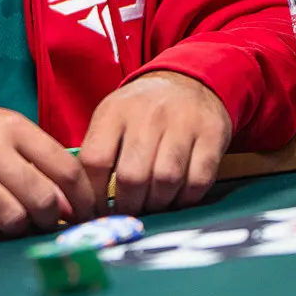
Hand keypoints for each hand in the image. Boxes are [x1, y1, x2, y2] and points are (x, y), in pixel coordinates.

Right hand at [0, 94, 94, 241]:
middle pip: (42, 199)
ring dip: (16, 227)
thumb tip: (71, 203)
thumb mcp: (2, 129)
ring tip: (11, 220)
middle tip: (44, 221)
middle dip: (50, 219)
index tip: (86, 215)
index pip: (66, 168)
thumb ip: (37, 158)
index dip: (83, 199)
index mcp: (13, 127)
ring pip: (12, 218)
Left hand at [78, 72, 231, 216]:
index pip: (95, 160)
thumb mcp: (112, 117)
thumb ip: (98, 151)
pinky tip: (177, 198)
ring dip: (157, 204)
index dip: (93, 194)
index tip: (95, 211)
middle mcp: (148, 115)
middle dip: (128, 205)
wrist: (188, 82)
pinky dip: (186, 199)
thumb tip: (84, 200)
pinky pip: (198, 180)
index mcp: (115, 111)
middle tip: (128, 213)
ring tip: (152, 206)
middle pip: (132, 176)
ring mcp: (182, 123)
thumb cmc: (142, 110)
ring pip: (165, 180)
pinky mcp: (211, 135)